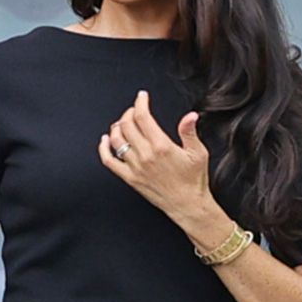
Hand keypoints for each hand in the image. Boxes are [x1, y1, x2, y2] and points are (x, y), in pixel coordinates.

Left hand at [99, 92, 211, 221]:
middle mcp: (145, 155)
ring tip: (123, 122)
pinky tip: (105, 140)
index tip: (142, 97)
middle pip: (127, 125)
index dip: (140, 103)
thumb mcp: (198, 153)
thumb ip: (190, 132)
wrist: (187, 204)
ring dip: (117, 127)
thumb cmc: (194, 180)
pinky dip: (103, 148)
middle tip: (135, 109)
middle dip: (129, 113)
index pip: (144, 117)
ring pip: (117, 140)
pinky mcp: (129, 178)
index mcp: (162, 146)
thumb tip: (190, 116)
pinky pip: (109, 161)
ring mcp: (135, 167)